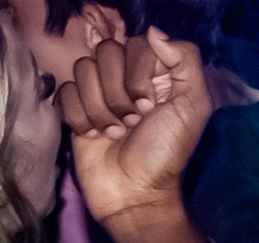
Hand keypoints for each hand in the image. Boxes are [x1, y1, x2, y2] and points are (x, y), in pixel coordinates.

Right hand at [57, 29, 210, 226]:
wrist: (134, 194)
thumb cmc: (165, 154)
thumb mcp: (193, 108)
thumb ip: (185, 62)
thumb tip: (153, 33)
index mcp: (156, 72)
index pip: (135, 44)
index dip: (138, 75)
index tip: (149, 108)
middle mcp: (126, 78)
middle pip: (105, 53)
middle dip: (118, 93)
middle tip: (133, 122)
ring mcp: (99, 93)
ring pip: (82, 71)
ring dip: (100, 108)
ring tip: (116, 133)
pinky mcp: (77, 111)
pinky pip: (65, 93)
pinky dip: (80, 118)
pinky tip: (95, 137)